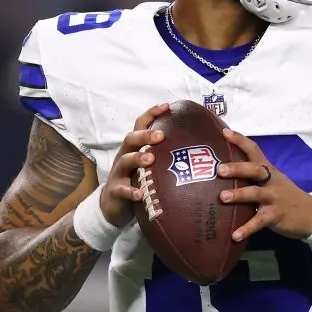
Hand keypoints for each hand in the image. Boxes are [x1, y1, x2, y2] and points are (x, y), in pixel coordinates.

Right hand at [99, 103, 169, 226]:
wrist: (113, 205)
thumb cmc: (137, 180)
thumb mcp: (149, 165)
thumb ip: (165, 154)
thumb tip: (198, 148)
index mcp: (135, 147)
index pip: (140, 124)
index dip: (152, 114)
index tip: (167, 106)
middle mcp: (125, 155)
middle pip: (131, 139)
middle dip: (145, 135)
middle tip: (161, 135)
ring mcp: (118, 172)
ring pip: (125, 161)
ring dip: (137, 158)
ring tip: (150, 159)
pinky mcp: (115, 190)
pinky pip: (121, 189)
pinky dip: (131, 191)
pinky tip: (140, 194)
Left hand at [216, 129, 311, 241]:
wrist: (310, 214)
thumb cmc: (284, 194)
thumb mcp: (272, 180)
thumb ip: (253, 175)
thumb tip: (224, 169)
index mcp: (268, 170)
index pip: (254, 150)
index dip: (240, 140)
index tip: (224, 132)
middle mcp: (271, 181)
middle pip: (255, 170)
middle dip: (237, 168)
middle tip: (219, 169)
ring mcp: (274, 198)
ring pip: (256, 194)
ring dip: (239, 195)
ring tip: (222, 198)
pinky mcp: (276, 216)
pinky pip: (259, 222)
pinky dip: (246, 229)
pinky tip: (234, 235)